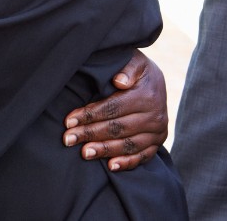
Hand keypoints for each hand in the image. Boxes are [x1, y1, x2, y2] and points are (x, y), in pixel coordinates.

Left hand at [62, 49, 167, 170]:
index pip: (113, 108)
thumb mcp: (135, 61)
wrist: (157, 82)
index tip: (69, 121)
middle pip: (118, 128)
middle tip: (68, 139)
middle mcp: (155, 116)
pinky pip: (142, 156)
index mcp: (147, 95)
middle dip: (90, 134)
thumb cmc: (137, 70)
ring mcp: (158, 131)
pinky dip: (127, 163)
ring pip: (128, 144)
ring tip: (84, 152)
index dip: (90, 115)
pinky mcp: (158, 142)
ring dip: (104, 150)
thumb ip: (128, 68)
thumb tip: (119, 81)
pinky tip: (110, 166)